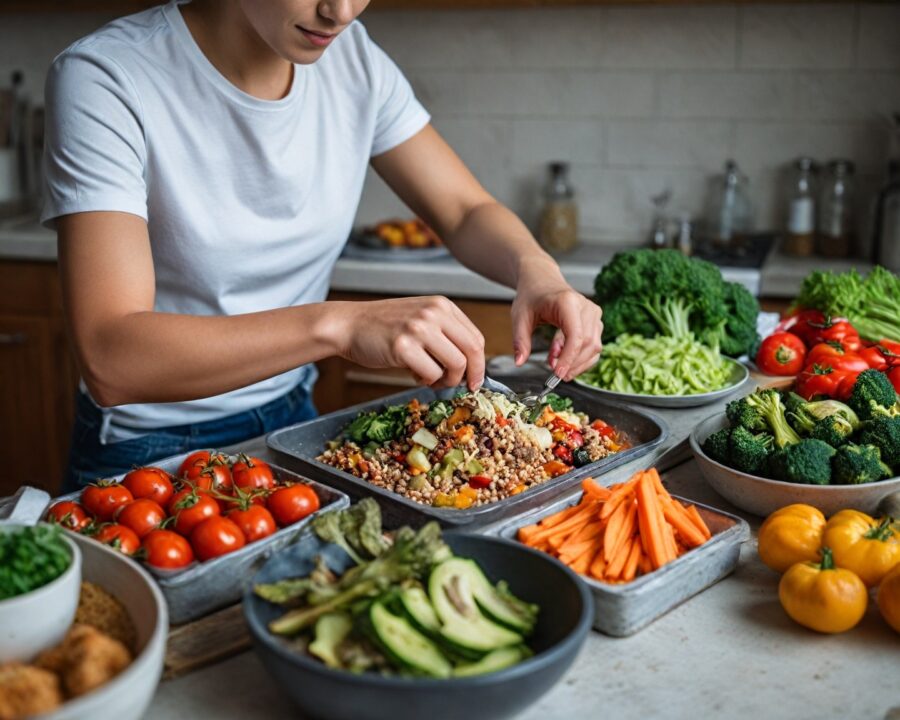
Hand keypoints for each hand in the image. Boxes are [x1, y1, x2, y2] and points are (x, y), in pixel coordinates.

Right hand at [336, 296, 484, 389]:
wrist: (349, 325)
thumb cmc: (384, 326)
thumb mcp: (421, 319)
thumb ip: (444, 335)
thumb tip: (469, 366)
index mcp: (442, 305)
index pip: (475, 338)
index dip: (479, 363)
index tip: (474, 378)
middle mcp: (433, 313)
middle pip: (471, 351)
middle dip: (470, 375)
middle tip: (462, 387)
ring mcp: (418, 328)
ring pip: (455, 364)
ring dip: (447, 380)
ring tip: (431, 379)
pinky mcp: (403, 346)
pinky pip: (431, 373)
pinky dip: (427, 380)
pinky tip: (415, 375)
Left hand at [511, 261, 602, 380]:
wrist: (541, 281)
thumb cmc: (531, 297)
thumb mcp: (519, 317)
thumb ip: (520, 341)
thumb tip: (519, 362)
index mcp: (567, 302)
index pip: (576, 335)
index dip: (569, 357)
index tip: (557, 372)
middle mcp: (586, 306)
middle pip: (587, 344)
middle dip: (571, 363)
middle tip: (552, 372)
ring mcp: (594, 314)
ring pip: (594, 347)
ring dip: (576, 362)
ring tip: (554, 361)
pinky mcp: (596, 321)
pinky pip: (594, 346)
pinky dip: (581, 358)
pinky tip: (563, 358)